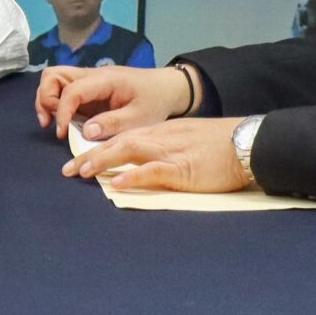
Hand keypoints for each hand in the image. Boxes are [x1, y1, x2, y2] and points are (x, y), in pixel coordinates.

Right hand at [34, 64, 192, 142]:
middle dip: (46, 99)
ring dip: (47, 100)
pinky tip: (63, 123)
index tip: (62, 133)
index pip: (72, 90)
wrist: (166, 88)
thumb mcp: (140, 117)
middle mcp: (91, 75)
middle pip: (53, 75)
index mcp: (104, 79)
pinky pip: (63, 91)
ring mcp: (87, 81)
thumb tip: (85, 132)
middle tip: (52, 123)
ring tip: (53, 124)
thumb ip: (113, 123)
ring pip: (53, 80)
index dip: (62, 111)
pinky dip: (56, 104)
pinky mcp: (87, 90)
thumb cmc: (155, 101)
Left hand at [61, 118, 248, 189]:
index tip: (78, 160)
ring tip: (81, 172)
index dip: (98, 148)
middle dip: (91, 156)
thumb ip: (165, 147)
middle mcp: (160, 139)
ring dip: (103, 162)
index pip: (123, 137)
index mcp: (161, 132)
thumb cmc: (221, 144)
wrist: (247, 143)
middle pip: (118, 143)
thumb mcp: (187, 140)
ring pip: (129, 152)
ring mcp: (171, 153)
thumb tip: (143, 163)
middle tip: (67, 170)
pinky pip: (154, 171)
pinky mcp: (183, 170)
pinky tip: (117, 182)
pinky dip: (134, 176)